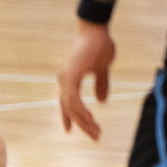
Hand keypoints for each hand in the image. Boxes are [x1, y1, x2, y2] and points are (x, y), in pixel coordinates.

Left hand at [57, 20, 116, 140]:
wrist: (96, 30)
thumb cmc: (99, 45)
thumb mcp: (102, 68)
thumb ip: (101, 84)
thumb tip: (102, 101)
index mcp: (70, 79)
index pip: (67, 103)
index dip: (68, 118)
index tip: (69, 132)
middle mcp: (64, 80)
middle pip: (69, 109)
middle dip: (82, 124)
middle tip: (96, 137)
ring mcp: (66, 79)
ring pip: (71, 107)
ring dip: (83, 121)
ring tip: (96, 131)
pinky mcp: (71, 76)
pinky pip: (74, 99)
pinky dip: (81, 110)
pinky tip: (90, 118)